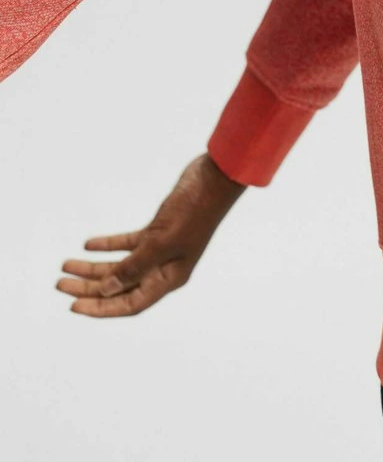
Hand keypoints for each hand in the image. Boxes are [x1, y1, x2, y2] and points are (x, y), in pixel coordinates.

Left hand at [55, 152, 245, 316]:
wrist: (214, 180)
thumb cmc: (195, 211)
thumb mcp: (162, 241)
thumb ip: (134, 266)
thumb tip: (107, 289)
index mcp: (169, 278)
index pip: (129, 303)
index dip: (101, 308)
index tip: (73, 306)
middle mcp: (164, 268)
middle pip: (119, 286)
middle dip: (89, 287)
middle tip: (60, 284)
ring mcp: (161, 249)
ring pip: (120, 265)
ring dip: (93, 266)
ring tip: (67, 264)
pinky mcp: (158, 231)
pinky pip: (128, 244)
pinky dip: (109, 244)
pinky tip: (89, 244)